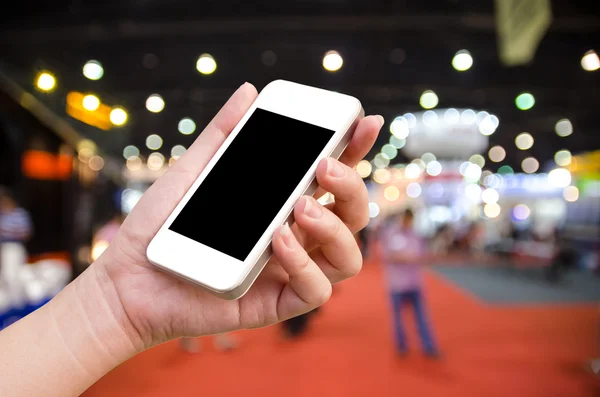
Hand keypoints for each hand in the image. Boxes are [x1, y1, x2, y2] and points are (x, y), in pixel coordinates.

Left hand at [94, 83, 382, 349]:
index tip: (363, 121)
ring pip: (348, 255)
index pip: (331, 178)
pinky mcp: (277, 302)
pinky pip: (316, 290)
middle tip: (323, 166)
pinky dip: (304, 264)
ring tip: (299, 205)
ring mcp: (289, 270)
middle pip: (351, 215)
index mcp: (281, 204)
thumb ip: (222, 134)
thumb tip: (248, 92)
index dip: (355, 150)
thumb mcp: (193, 171)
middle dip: (351, 186)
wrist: (129, 277)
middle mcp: (295, 236)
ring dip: (334, 226)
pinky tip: (277, 240)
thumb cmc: (161, 225)